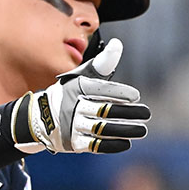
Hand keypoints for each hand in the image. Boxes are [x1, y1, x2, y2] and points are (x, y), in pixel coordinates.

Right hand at [16, 39, 149, 153]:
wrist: (41, 117)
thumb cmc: (71, 93)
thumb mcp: (83, 76)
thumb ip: (102, 63)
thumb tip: (117, 44)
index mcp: (77, 88)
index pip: (100, 90)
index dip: (119, 93)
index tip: (135, 96)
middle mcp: (73, 106)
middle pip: (104, 110)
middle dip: (127, 113)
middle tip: (146, 113)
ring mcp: (72, 126)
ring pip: (102, 128)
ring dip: (124, 130)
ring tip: (142, 130)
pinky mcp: (73, 142)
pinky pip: (94, 145)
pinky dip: (111, 145)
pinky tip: (126, 142)